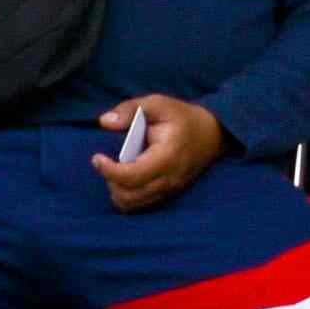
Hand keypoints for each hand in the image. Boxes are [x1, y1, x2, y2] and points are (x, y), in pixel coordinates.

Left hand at [94, 92, 224, 208]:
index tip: (97, 157)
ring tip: (115, 170)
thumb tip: (104, 121)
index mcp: (166, 157)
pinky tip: (125, 177)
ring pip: (133, 204)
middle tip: (105, 162)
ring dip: (116, 190)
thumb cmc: (181, 117)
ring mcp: (170, 189)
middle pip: (129, 195)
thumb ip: (131, 110)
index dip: (109, 171)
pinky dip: (126, 195)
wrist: (212, 134)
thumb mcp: (158, 103)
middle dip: (110, 180)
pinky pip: (141, 205)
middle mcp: (168, 179)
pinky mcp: (168, 194)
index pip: (132, 176)